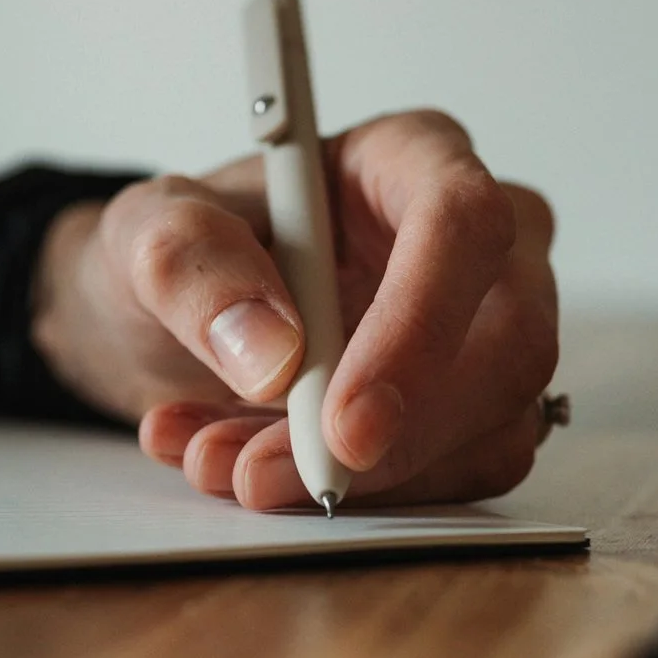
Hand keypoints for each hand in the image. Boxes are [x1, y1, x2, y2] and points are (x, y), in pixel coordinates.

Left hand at [30, 110, 556, 509]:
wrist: (170, 321)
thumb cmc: (184, 251)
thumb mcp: (147, 232)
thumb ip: (189, 268)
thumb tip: (272, 354)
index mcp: (411, 157)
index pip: (463, 225)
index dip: (417, 327)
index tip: (342, 419)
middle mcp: (475, 245)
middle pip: (510, 345)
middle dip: (393, 438)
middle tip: (265, 473)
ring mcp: (486, 334)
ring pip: (488, 432)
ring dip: (356, 480)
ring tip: (220, 457)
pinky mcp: (473, 416)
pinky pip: (455, 481)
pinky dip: (357, 500)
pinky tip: (249, 464)